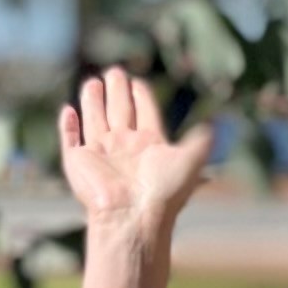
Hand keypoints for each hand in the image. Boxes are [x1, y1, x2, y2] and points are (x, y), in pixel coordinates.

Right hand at [58, 64, 213, 237]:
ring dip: (93, 101)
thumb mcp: (191, 160)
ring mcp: (99, 153)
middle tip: (114, 71)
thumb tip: (220, 124)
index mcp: (148, 144)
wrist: (132, 216)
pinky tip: (68, 110)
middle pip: (119, 111)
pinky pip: (70, 139)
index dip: (141, 95)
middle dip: (117, 91)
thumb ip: (202, 141)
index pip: (144, 111)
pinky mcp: (77, 161)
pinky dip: (68, 125)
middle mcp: (123, 146)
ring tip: (92, 82)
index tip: (138, 81)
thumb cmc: (163, 192)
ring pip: (94, 120)